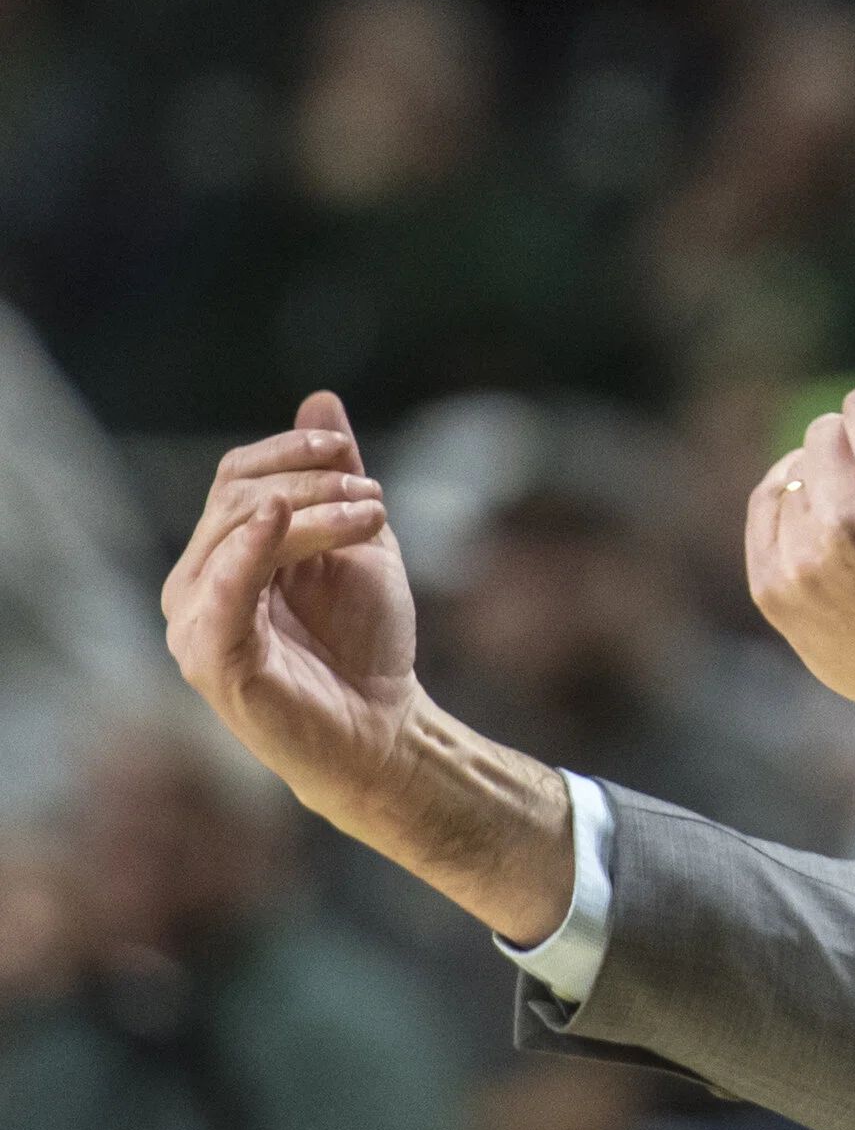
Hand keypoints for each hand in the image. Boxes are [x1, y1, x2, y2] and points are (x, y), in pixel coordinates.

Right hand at [162, 394, 572, 941]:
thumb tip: (320, 399)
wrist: (385, 730)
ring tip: (373, 517)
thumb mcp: (358, 544)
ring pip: (238, 532)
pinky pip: (222, 594)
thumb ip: (334, 479)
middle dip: (312, 484)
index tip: (348, 451)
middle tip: (374, 497)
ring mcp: (197, 625)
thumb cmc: (365, 643)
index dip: (290, 452)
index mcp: (225, 554)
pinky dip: (251, 549)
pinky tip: (281, 519)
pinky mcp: (213, 662)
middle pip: (237, 498)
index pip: (237, 476)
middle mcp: (195, 585)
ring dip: (312, 513)